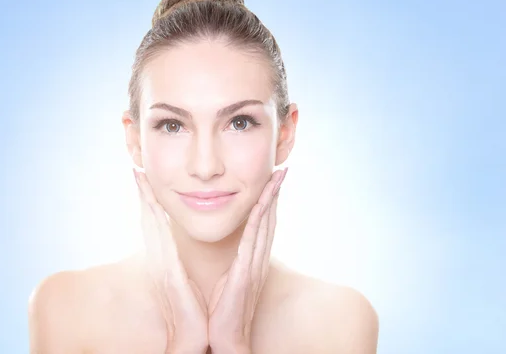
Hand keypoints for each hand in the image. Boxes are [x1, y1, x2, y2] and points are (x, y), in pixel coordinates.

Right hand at [134, 169, 208, 353]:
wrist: (192, 335)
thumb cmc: (190, 308)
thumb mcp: (183, 280)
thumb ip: (177, 263)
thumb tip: (176, 251)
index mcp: (164, 257)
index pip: (155, 222)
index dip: (149, 200)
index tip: (145, 179)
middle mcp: (158, 256)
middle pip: (148, 217)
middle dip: (142, 193)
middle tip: (136, 168)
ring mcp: (160, 262)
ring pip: (150, 223)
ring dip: (145, 198)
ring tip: (139, 176)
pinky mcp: (167, 270)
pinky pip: (160, 239)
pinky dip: (153, 219)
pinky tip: (151, 204)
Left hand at [207, 168, 287, 352]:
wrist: (226, 338)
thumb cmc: (224, 311)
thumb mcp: (230, 280)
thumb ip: (235, 263)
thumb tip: (234, 252)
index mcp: (252, 259)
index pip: (262, 224)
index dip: (268, 201)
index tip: (270, 180)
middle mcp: (258, 259)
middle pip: (270, 218)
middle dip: (275, 193)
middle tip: (281, 169)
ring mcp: (255, 264)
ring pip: (266, 224)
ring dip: (272, 199)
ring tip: (277, 176)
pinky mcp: (246, 272)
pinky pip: (254, 239)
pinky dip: (261, 218)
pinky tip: (264, 202)